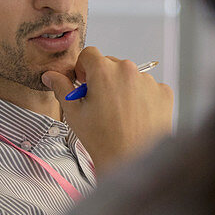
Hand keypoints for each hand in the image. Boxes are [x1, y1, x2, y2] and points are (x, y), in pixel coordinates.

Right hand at [42, 46, 173, 172]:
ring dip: (124, 88)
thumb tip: (51, 76)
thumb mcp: (75, 113)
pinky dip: (142, 98)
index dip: (83, 68)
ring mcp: (149, 81)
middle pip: (111, 64)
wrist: (133, 161)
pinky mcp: (164, 92)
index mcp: (104, 71)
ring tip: (120, 114)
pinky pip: (149, 88)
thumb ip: (62, 88)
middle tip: (101, 104)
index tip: (85, 83)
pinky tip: (136, 116)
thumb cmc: (103, 140)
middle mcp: (128, 70)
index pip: (90, 54)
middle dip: (104, 79)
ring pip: (131, 76)